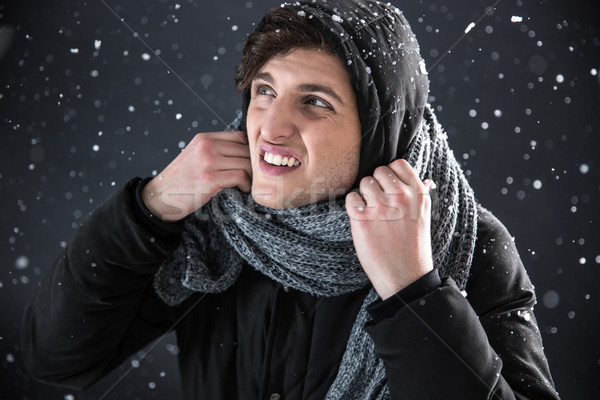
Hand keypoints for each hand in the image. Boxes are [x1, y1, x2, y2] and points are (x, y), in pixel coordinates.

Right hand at [142, 131, 250, 220]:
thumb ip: (215, 149)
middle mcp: (206, 146)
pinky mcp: (210, 179)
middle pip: (245, 150)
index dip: (249, 151)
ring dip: (251, 176)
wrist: (160, 197)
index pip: (239, 136)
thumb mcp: (195, 155)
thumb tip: (246, 153)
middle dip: (252, 164)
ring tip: (247, 184)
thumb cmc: (181, 180)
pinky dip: (246, 184)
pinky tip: (242, 189)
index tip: (249, 164)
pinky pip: (240, 176)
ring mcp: (208, 161)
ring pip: (246, 163)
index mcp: (204, 138)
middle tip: (252, 177)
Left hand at [345, 159, 434, 299]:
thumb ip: (420, 195)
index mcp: (418, 194)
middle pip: (378, 171)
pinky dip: (353, 207)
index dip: (390, 174)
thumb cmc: (414, 247)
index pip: (398, 164)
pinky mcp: (362, 219)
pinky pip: (350, 198)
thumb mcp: (424, 217)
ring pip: (363, 183)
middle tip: (379, 203)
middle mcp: (401, 196)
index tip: (389, 188)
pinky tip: (363, 220)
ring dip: (364, 196)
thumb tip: (426, 179)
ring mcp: (381, 207)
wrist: (406, 276)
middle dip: (376, 185)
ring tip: (372, 213)